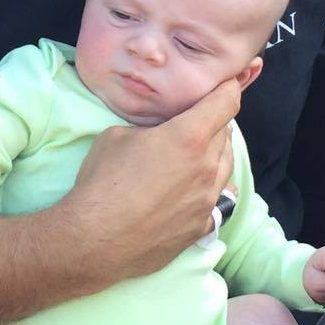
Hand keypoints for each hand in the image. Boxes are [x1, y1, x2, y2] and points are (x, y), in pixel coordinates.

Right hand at [60, 79, 241, 282]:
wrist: (96, 239)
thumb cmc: (102, 182)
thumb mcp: (117, 136)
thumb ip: (148, 130)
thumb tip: (157, 136)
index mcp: (189, 137)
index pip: (226, 102)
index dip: (228, 88)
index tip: (225, 85)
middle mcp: (206, 166)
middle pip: (225, 134)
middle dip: (213, 123)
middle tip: (195, 121)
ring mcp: (207, 199)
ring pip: (225, 167)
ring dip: (215, 155)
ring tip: (196, 153)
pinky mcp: (201, 226)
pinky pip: (218, 201)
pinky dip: (210, 189)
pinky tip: (197, 190)